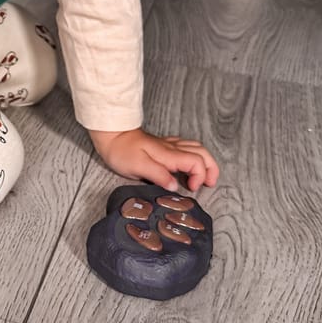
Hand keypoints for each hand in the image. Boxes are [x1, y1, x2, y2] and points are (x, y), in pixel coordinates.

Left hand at [88, 127, 218, 191]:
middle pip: (202, 152)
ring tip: (203, 177)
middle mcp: (172, 148)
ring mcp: (167, 145)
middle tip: (209, 183)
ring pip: (195, 147)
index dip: (200, 176)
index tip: (191, 188)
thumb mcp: (138, 166)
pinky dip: (192, 155)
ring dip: (204, 161)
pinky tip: (186, 164)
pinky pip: (184, 146)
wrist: (110, 134)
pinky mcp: (161, 145)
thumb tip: (176, 186)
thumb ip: (159, 175)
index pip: (197, 162)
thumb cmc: (121, 151)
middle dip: (211, 168)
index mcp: (168, 154)